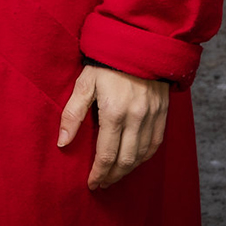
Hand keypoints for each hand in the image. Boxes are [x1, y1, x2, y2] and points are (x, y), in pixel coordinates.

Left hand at [56, 63, 169, 190]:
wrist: (139, 41)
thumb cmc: (107, 61)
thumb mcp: (84, 83)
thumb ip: (73, 114)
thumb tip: (63, 142)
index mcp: (114, 112)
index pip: (106, 155)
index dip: (98, 173)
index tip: (92, 183)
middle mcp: (136, 117)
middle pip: (125, 160)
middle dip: (112, 176)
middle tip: (102, 184)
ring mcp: (152, 115)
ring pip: (142, 155)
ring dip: (128, 170)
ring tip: (116, 175)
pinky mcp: (163, 111)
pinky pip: (156, 143)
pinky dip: (145, 157)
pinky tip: (135, 160)